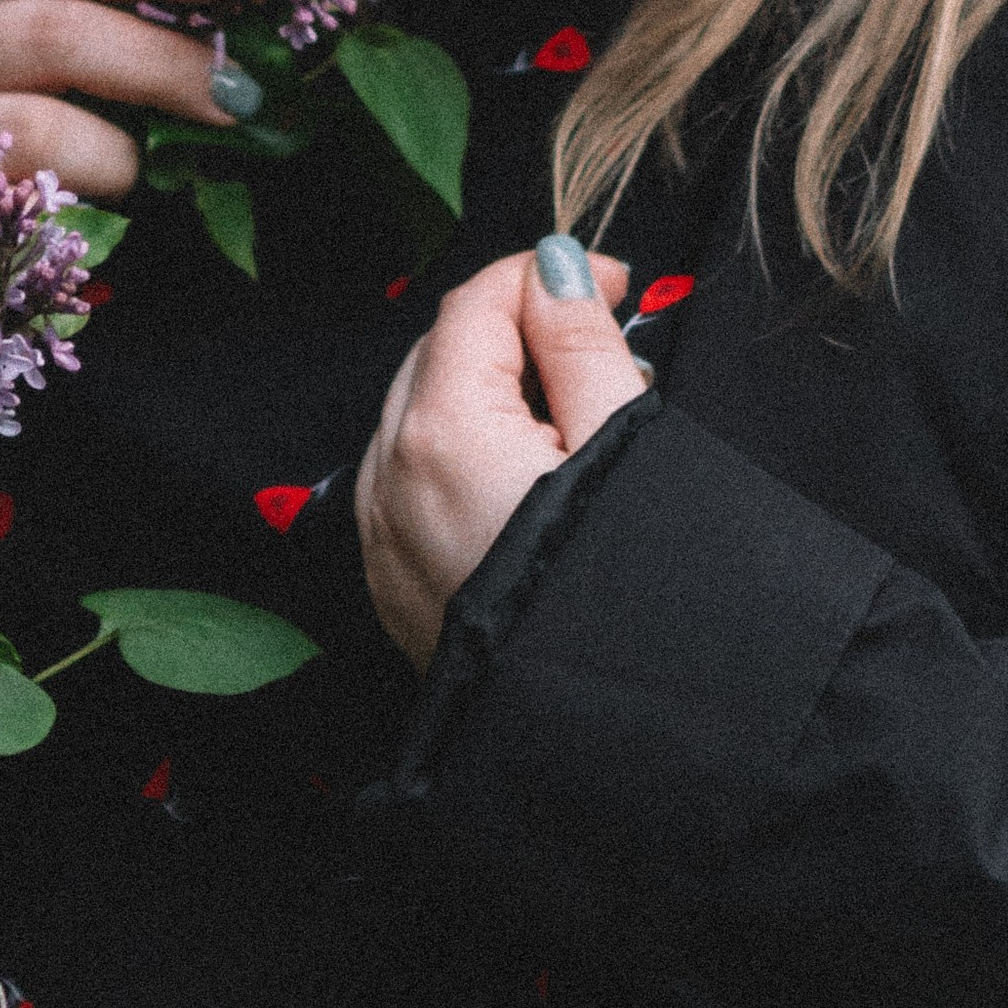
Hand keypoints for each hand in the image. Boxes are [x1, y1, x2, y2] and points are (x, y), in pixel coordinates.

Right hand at [0, 0, 237, 327]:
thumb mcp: (35, 51)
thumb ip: (114, 29)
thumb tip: (240, 40)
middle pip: (56, 33)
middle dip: (161, 62)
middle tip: (240, 94)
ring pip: (37, 128)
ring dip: (119, 154)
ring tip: (154, 173)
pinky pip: (15, 219)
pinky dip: (72, 223)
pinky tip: (98, 227)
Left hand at [357, 242, 644, 670]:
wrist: (602, 737)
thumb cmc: (626, 588)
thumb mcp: (620, 442)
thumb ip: (579, 343)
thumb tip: (553, 271)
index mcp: (442, 428)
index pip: (477, 302)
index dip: (548, 274)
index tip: (613, 285)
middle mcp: (390, 476)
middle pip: (441, 351)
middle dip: (515, 330)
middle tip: (601, 343)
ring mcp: (382, 535)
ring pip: (419, 414)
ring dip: (484, 390)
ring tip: (573, 417)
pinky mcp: (392, 583)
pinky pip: (409, 482)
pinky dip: (457, 454)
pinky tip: (525, 477)